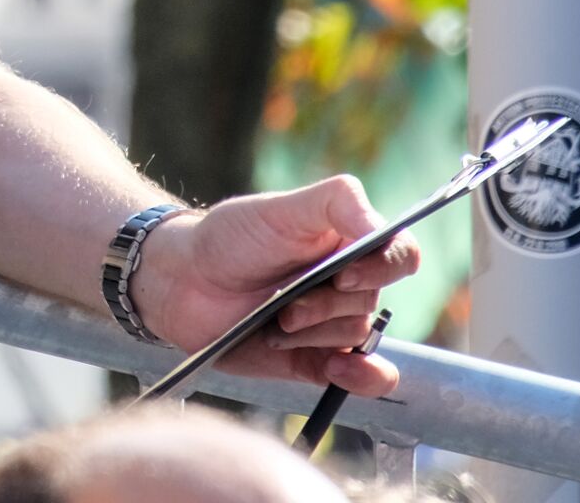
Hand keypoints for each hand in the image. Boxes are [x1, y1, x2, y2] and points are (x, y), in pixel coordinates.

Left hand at [132, 177, 419, 396]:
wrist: (180, 282)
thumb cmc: (228, 237)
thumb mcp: (279, 208)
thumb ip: (336, 201)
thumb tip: (384, 228)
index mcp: (347, 242)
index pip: (399, 255)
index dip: (383, 267)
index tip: (342, 273)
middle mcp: (347, 284)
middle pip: (371, 302)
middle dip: (327, 304)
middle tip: (285, 302)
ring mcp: (331, 323)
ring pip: (356, 338)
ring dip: (315, 333)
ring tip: (274, 321)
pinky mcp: (316, 360)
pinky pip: (363, 377)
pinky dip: (364, 378)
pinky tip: (343, 371)